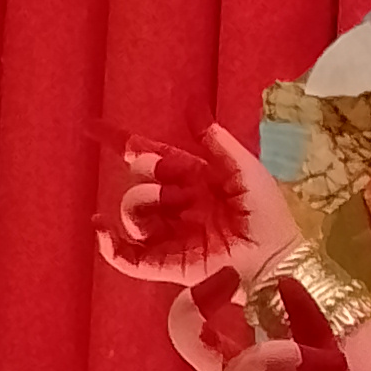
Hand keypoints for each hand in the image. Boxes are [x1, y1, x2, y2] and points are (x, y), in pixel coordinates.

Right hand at [100, 122, 297, 286]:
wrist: (276, 257)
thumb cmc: (267, 213)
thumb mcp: (243, 167)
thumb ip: (214, 139)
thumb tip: (192, 104)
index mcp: (196, 180)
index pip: (154, 158)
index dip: (127, 144)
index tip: (94, 129)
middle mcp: (181, 207)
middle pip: (141, 182)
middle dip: (147, 171)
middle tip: (166, 174)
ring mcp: (174, 236)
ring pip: (134, 215)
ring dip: (141, 202)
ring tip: (168, 203)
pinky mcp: (172, 265)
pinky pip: (132, 259)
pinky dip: (112, 247)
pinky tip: (102, 229)